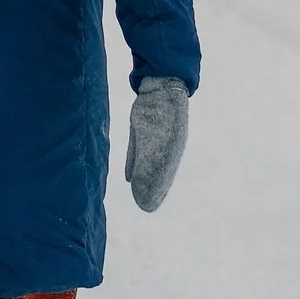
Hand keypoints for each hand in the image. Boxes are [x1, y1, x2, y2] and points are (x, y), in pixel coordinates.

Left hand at [125, 76, 187, 211]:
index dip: (156, 193)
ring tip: (138, 195)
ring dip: (142, 179)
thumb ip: (144, 167)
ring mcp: (153, 139)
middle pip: (157, 173)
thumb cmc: (160, 118)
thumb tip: (140, 194)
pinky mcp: (142, 130)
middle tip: (145, 206)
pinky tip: (129, 178)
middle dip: (151, 189)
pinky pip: (137, 152)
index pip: (163, 178)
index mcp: (170, 154)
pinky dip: (133, 165)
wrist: (160, 90)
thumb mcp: (151, 145)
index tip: (148, 207)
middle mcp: (163, 148)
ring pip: (146, 164)